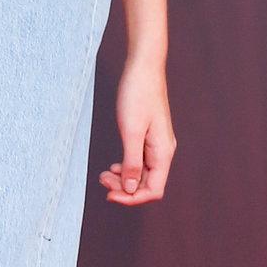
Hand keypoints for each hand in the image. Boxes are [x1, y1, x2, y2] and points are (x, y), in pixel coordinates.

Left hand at [99, 55, 175, 205]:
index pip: (153, 189)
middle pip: (147, 184)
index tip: (110, 195)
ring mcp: (156, 145)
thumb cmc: (138, 95)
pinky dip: (125, 167)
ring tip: (104, 175)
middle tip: (102, 181)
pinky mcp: (149, 137)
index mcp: (163, 152)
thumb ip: (131, 162)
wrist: (143, 68)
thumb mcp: (131, 132)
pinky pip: (139, 161)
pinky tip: (113, 166)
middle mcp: (163, 151)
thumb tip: (130, 188)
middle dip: (124, 188)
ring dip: (123, 179)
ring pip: (142, 173)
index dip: (132, 198)